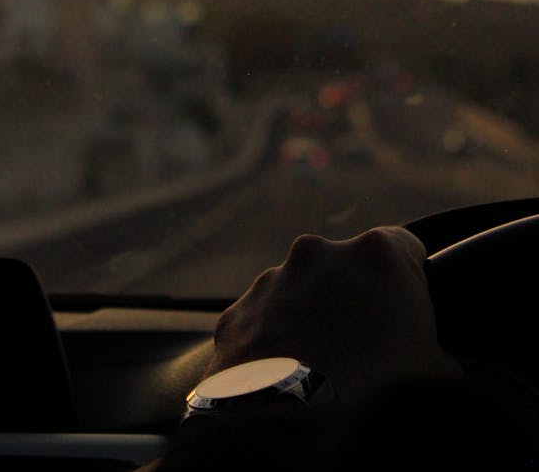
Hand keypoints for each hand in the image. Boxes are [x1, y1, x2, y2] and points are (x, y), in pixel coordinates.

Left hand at [202, 225, 462, 404]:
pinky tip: (286, 382)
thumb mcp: (437, 372)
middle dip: (354, 300)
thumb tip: (441, 365)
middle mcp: (318, 252)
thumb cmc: (376, 393)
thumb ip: (436, 349)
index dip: (410, 281)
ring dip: (311, 321)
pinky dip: (273, 345)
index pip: (405, 248)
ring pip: (299, 294)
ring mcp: (271, 280)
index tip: (409, 313)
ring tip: (323, 373)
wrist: (286, 428)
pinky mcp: (236, 313)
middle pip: (346, 269)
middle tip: (367, 350)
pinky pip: (262, 324)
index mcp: (376, 253)